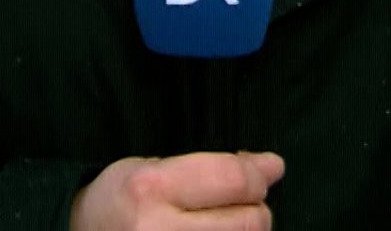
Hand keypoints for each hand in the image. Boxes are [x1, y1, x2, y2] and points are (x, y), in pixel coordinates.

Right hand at [69, 151, 284, 230]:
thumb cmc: (119, 200)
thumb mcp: (153, 167)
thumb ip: (211, 166)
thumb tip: (272, 167)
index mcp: (152, 189)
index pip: (233, 180)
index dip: (260, 172)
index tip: (269, 167)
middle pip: (249, 222)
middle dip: (257, 205)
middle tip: (244, 199)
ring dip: (247, 230)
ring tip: (226, 219)